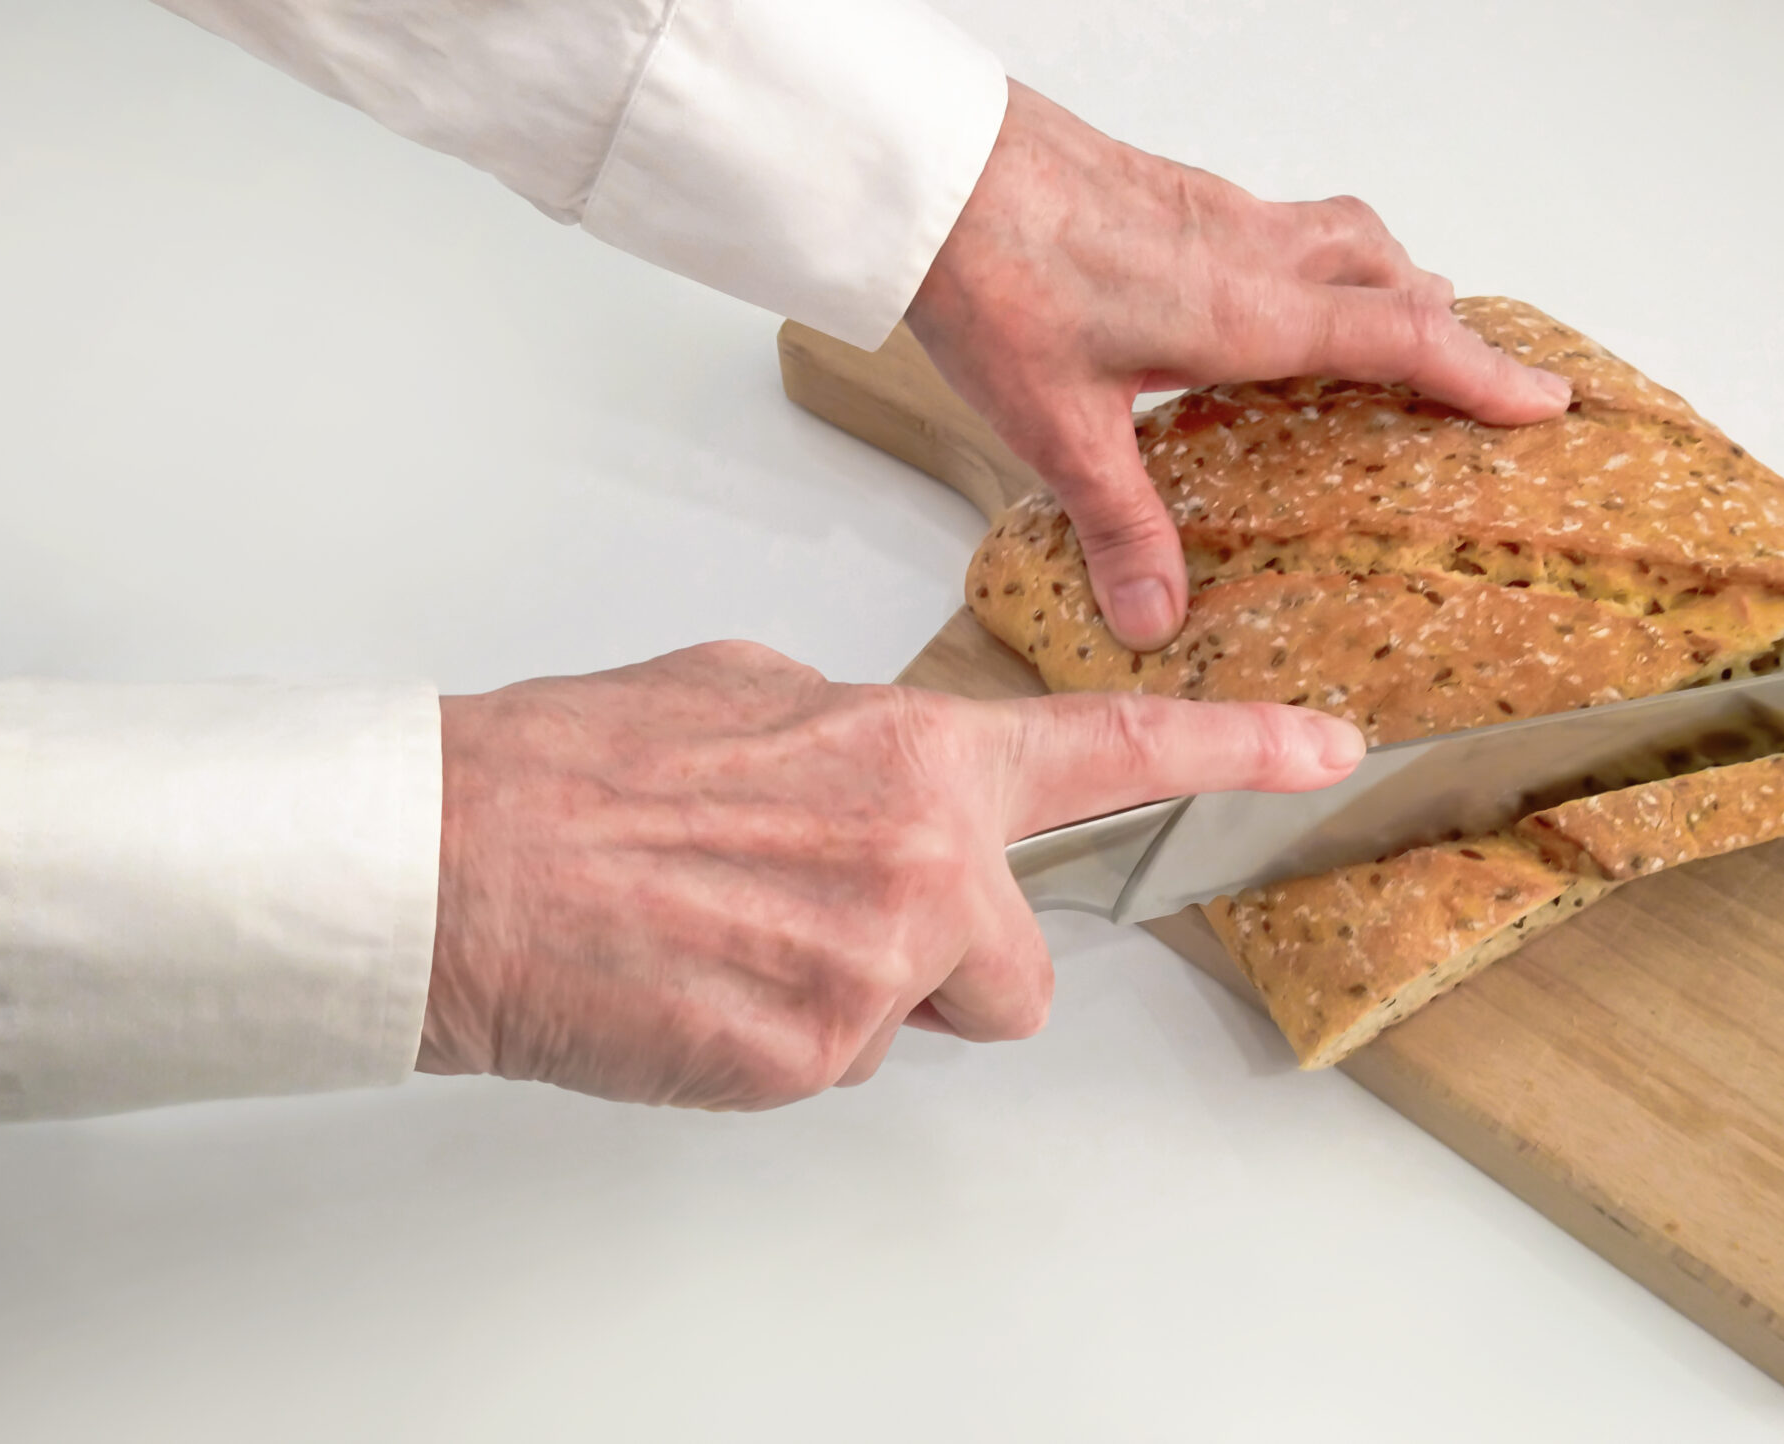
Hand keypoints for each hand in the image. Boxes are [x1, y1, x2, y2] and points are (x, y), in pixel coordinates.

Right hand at [419, 641, 1363, 1110]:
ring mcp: (872, 968)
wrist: (455, 860)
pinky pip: (832, 1066)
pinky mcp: (809, 1058)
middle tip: (816, 923)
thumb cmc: (575, 772)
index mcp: (915, 756)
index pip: (1111, 753)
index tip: (1328, 747)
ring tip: (734, 948)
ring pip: (914, 1021)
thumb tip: (878, 768)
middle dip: (942, 964)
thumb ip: (855, 737)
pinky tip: (699, 990)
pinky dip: (776, 1042)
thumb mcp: (743, 693)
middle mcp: (921, 861)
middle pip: (1013, 967)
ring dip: (851, 1003)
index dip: (1236, 750)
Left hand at [907, 81, 1571, 650]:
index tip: (1543, 403)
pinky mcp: (1174, 191)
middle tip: (1480, 376)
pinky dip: (1314, 258)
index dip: (1481, 374)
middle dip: (1448, 326)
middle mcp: (1251, 249)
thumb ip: (1118, 523)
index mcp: (1248, 309)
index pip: (1403, 339)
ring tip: (1393, 331)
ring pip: (1342, 233)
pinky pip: (1280, 221)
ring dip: (1386, 279)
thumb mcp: (1059, 427)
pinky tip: (1266, 299)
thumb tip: (1155, 617)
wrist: (933, 168)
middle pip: (1393, 274)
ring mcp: (1216, 211)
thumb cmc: (995, 275)